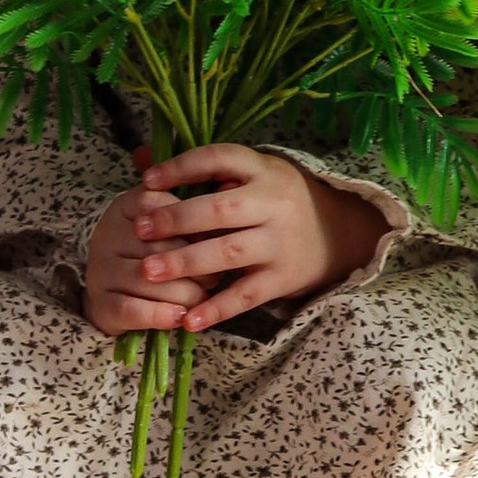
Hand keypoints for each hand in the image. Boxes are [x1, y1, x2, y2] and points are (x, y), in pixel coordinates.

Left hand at [83, 147, 387, 339]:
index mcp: (263, 169)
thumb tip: (139, 157)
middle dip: (176, 219)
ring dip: (186, 262)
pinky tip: (188, 319)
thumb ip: (199, 170)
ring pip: (229, 252)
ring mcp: (280, 242)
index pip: (219, 158)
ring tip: (148, 271)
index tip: (146, 180)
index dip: (181, 167)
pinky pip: (247, 295)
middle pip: (220, 209)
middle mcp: (273, 202)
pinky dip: (217, 308)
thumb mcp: (250, 174)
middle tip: (140, 229)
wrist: (339, 232)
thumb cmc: (277, 199)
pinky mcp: (283, 277)